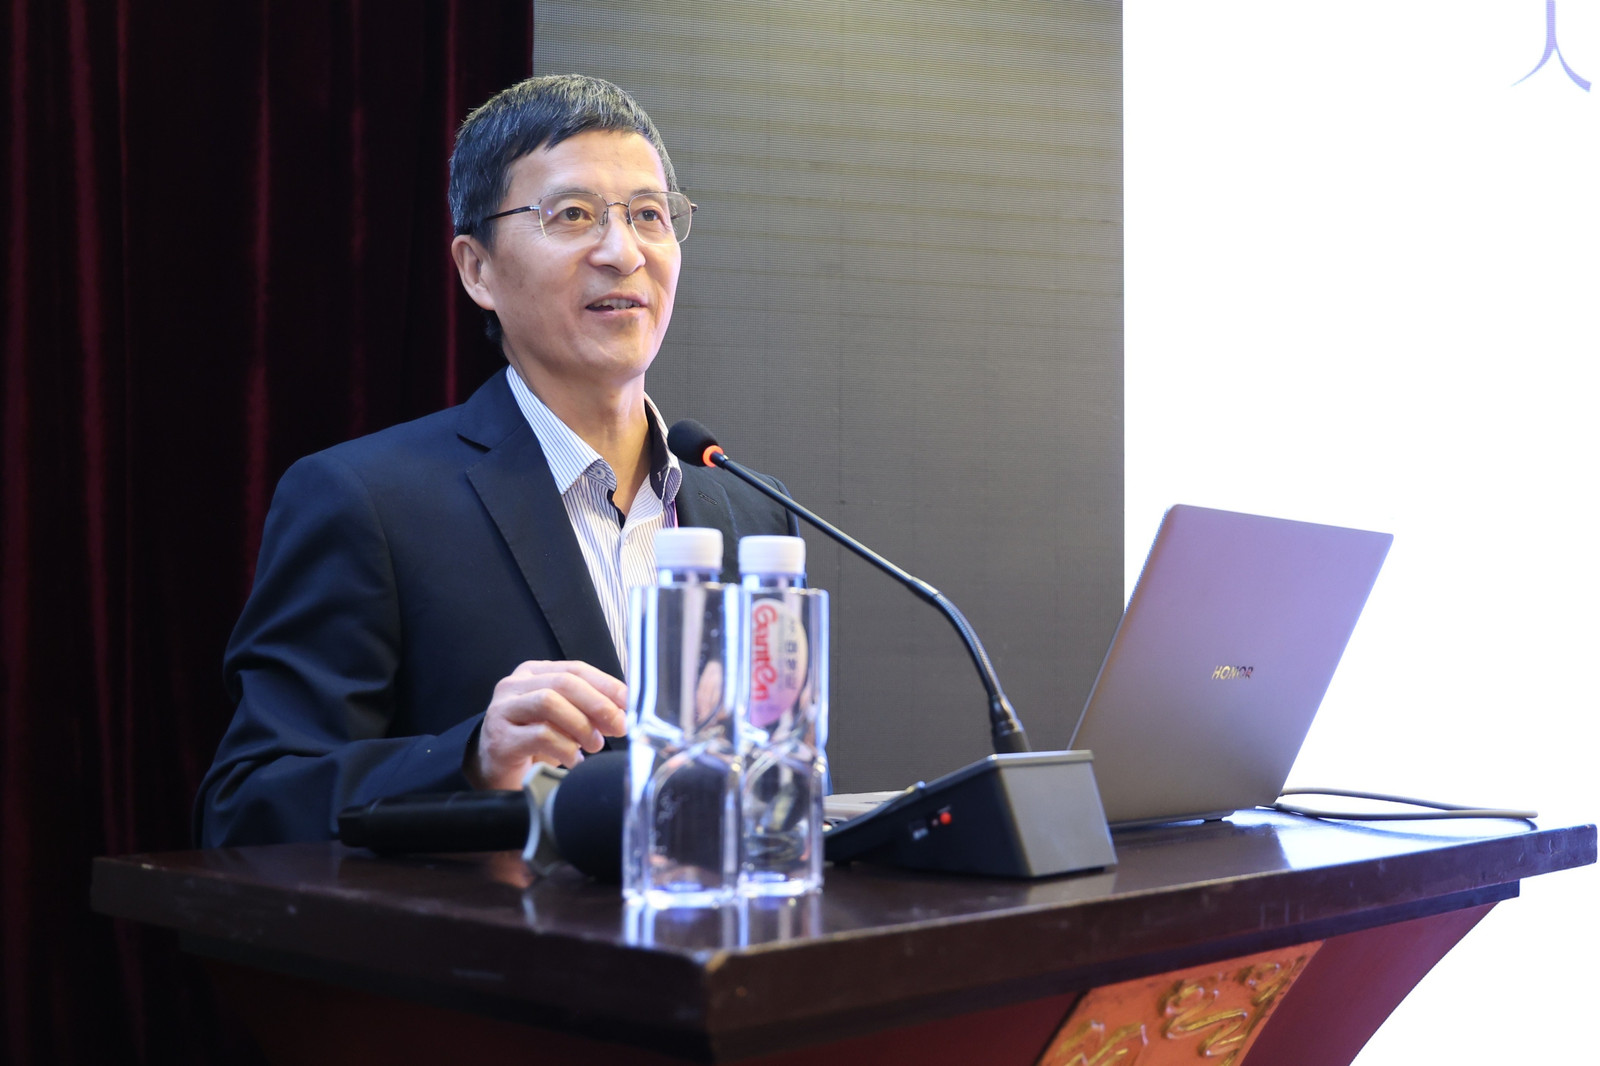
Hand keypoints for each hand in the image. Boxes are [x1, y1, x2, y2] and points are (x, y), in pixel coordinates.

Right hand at [467, 660, 627, 789]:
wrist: (495, 775)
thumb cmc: (533, 744)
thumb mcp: (564, 720)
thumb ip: (590, 710)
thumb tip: (624, 711)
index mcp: (532, 674)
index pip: (575, 669)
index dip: (606, 684)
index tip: (629, 702)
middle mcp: (513, 686)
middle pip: (564, 682)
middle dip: (598, 704)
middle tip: (618, 726)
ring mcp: (502, 711)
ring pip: (549, 702)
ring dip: (581, 725)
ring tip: (594, 745)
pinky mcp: (500, 740)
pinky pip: (540, 735)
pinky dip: (566, 749)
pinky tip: (574, 761)